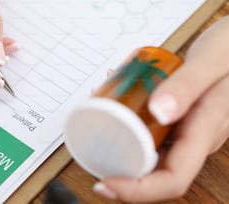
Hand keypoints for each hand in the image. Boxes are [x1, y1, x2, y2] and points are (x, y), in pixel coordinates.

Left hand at [93, 16, 228, 201]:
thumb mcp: (210, 63)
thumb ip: (187, 86)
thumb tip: (159, 113)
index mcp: (204, 132)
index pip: (172, 180)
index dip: (137, 190)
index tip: (106, 184)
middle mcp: (193, 139)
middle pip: (154, 171)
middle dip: (119, 169)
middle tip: (90, 150)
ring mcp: (184, 130)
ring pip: (149, 152)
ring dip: (119, 145)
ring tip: (96, 123)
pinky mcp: (177, 120)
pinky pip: (150, 132)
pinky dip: (128, 125)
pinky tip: (114, 107)